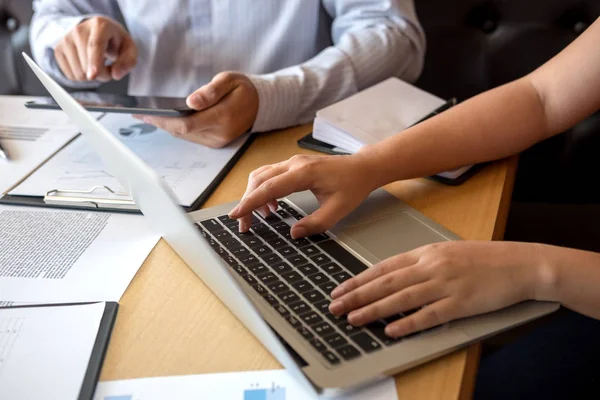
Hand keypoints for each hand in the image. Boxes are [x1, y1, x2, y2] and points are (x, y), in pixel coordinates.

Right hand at [54, 16, 136, 81]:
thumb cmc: (114, 41)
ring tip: (97, 63)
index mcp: (100, 25)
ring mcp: (66, 39)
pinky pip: (71, 76)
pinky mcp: (58, 50)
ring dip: (92, 76)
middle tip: (108, 65)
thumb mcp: (129, 49)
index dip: (95, 62)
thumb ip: (128, 61)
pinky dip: (82, 76)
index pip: (95, 45)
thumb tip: (116, 75)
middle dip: (103, 74)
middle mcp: (79, 30)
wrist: (95, 30)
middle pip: (88, 65)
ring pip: (79, 73)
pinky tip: (86, 65)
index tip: (93, 75)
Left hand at [136, 72, 258, 147]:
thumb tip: (191, 102)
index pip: (186, 124)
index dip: (163, 119)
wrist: (260, 105)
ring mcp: (217, 141)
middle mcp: (219, 134)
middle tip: (138, 113)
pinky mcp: (215, 143)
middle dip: (159, 122)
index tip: (145, 112)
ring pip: (184, 135)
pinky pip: (191, 136)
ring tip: (146, 115)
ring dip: (165, 126)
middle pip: (181, 132)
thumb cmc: (243, 89)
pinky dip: (176, 128)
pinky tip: (164, 120)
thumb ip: (211, 91)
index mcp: (223, 117)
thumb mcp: (229, 80)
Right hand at [228, 153, 377, 234]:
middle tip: (244, 224)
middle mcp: (294, 165)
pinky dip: (264, 190)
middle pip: (260, 180)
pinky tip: (271, 207)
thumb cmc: (353, 185)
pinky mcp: (294, 166)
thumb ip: (316, 224)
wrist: (363, 168)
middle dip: (247, 202)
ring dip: (254, 195)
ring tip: (256, 217)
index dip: (250, 202)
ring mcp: (293, 163)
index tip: (236, 214)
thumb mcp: (338, 210)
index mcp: (304, 174)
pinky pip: (271, 175)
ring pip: (262, 176)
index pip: (269, 187)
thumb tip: (294, 234)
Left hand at [328, 241, 544, 337]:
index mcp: (426, 253)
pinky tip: (390, 330)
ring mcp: (445, 285)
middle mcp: (431, 267)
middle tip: (334, 306)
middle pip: (386, 283)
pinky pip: (429, 315)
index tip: (340, 289)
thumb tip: (391, 277)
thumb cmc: (482, 258)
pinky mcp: (461, 304)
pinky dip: (408, 323)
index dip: (359, 279)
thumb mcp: (446, 252)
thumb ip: (420, 263)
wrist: (519, 264)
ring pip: (401, 299)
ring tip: (353, 319)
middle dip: (357, 295)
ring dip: (374, 310)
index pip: (384, 267)